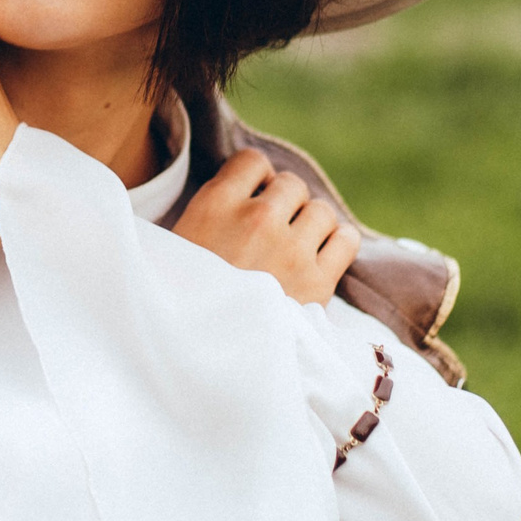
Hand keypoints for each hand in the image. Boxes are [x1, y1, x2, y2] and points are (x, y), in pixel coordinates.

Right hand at [173, 148, 357, 304]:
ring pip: (321, 210)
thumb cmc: (182, 303)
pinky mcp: (318, 282)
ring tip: (293, 249)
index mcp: (215, 205)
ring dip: (311, 225)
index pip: (253, 161)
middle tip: (269, 234)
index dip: (254, 180)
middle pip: (291, 185)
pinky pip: (345, 239)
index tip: (249, 202)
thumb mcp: (174, 248)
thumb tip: (237, 194)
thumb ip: (207, 214)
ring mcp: (291, 250)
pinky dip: (337, 244)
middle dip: (284, 204)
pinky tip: (319, 258)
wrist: (202, 359)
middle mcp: (257, 219)